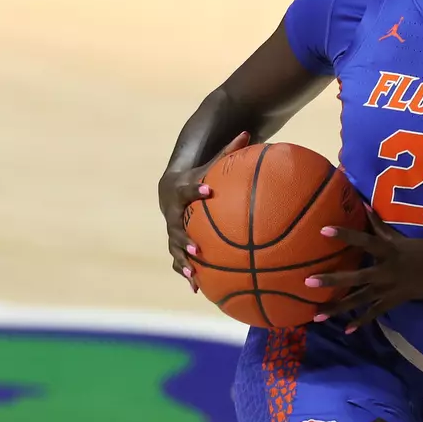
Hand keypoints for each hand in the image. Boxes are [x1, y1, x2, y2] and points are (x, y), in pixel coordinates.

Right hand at [157, 130, 249, 292]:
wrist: (172, 187)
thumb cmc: (200, 174)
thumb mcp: (212, 162)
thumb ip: (229, 151)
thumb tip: (250, 132)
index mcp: (179, 190)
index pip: (186, 189)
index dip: (195, 190)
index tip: (207, 190)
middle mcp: (172, 212)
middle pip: (175, 226)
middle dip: (184, 237)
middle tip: (196, 246)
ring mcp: (172, 229)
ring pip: (174, 247)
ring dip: (182, 261)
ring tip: (192, 274)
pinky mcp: (176, 242)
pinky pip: (178, 259)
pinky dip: (186, 273)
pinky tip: (197, 289)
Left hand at [307, 213, 422, 331]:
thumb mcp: (405, 237)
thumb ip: (382, 225)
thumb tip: (365, 204)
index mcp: (391, 250)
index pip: (364, 240)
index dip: (345, 234)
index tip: (323, 230)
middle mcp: (388, 270)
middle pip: (356, 277)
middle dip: (332, 280)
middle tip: (308, 283)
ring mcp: (392, 287)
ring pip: (361, 298)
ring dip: (339, 307)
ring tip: (318, 315)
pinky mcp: (398, 299)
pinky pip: (376, 312)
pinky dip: (363, 321)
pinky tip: (348, 329)